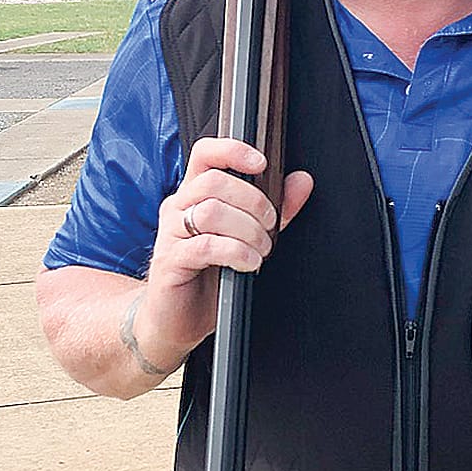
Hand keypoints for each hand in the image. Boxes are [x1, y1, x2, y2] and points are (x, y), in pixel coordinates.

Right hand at [132, 138, 313, 372]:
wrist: (176, 320)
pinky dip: (236, 252)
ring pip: (211, 211)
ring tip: (261, 250)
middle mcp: (178, 208)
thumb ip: (275, 210)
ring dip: (248, 230)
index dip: (233, 150)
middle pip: (213, 181)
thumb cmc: (209, 276)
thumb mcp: (248, 239)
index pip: (205, 154)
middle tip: (270, 226)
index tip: (261, 164)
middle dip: (253, 201)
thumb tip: (301, 182)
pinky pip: (206, 245)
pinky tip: (249, 263)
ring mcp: (170, 234)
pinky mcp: (170, 261)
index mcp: (194, 195)